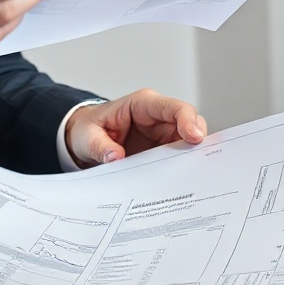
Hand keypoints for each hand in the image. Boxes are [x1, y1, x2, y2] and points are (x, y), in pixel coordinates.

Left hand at [63, 90, 205, 165]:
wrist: (86, 139)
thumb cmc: (89, 129)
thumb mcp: (88, 137)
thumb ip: (100, 146)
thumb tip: (115, 157)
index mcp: (142, 105)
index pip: (173, 107)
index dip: (187, 119)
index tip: (194, 137)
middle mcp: (158, 117)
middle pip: (189, 123)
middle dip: (197, 141)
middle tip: (197, 162)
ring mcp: (162, 133)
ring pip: (188, 142)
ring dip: (190, 157)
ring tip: (191, 175)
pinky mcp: (162, 149)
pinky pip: (179, 156)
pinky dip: (182, 166)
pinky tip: (181, 180)